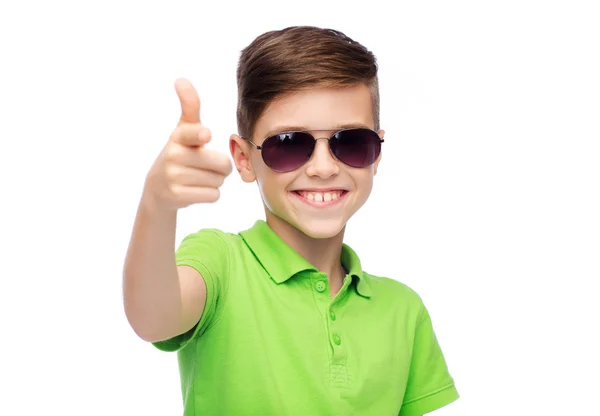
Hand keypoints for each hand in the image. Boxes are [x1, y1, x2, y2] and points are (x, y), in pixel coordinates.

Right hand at [143, 78, 232, 211]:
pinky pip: (213, 195)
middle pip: (222, 164)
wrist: (158, 188)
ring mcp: (174, 177)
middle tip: (205, 166)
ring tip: (197, 177)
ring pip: (218, 181)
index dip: (200, 134)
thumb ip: (189, 107)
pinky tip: (195, 190)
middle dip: (220, 167)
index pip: (192, 132)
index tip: (205, 133)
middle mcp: (173, 156)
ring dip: (214, 181)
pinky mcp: (178, 196)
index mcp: (178, 137)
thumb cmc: (180, 154)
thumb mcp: (183, 130)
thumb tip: (181, 79)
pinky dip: (210, 194)